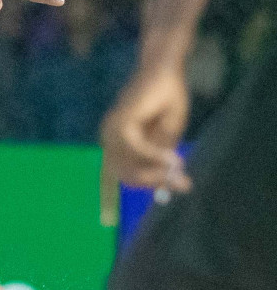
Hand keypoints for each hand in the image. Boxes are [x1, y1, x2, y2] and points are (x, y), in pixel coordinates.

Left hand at [100, 61, 192, 204]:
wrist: (165, 72)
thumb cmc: (165, 101)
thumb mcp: (168, 137)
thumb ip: (164, 160)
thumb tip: (173, 183)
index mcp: (116, 144)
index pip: (112, 176)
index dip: (115, 196)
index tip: (116, 217)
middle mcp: (109, 138)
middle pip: (123, 176)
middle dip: (152, 184)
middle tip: (179, 184)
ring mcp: (112, 130)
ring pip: (129, 166)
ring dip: (155, 173)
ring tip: (178, 170)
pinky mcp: (122, 121)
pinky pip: (137, 149)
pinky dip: (155, 156)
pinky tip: (174, 158)